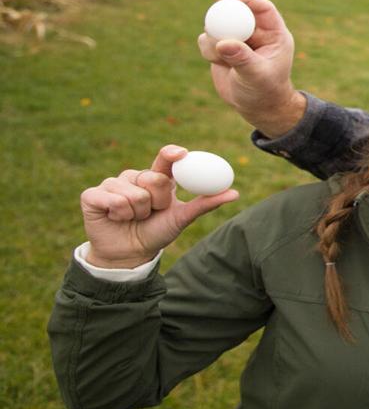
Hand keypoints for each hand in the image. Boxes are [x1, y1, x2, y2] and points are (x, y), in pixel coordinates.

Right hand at [81, 146, 239, 268]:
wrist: (131, 253)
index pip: (164, 159)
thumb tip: (235, 193)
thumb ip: (205, 203)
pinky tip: (115, 218)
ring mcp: (112, 184)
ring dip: (137, 212)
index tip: (181, 154)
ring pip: (132, 193)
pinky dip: (118, 214)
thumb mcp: (182, 218)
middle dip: (156, 201)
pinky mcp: (92, 195)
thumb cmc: (158, 232)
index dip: (171, 154)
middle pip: (151, 178)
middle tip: (151, 212)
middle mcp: (134, 177)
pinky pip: (111, 199)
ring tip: (133, 218)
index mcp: (157, 179)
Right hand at [196, 0, 305, 136]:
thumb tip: (222, 43)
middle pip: (236, 12)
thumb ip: (242, 59)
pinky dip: (207, 50)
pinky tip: (219, 65)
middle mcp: (257, 34)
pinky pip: (207, 39)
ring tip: (223, 60)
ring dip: (213, 39)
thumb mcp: (256, 76)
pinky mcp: (223, 48)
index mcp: (275, 35)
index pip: (262, 8)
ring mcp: (238, 40)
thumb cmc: (265, 93)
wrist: (256, 108)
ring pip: (218, 26)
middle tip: (212, 24)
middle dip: (222, 17)